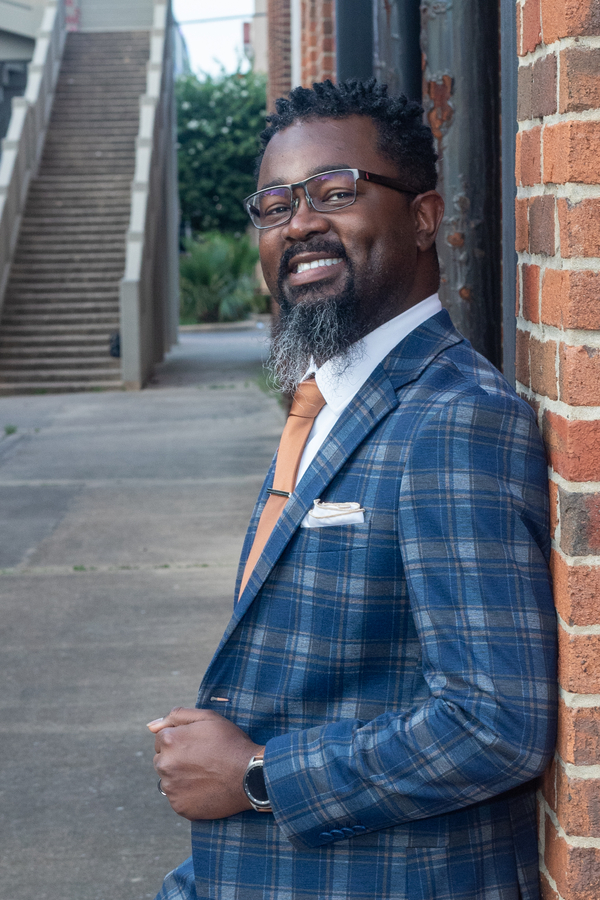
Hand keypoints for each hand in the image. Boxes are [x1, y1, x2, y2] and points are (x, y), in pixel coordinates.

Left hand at [148, 707, 263, 819]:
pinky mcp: (179, 806)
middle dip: (176, 758)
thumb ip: (177, 715)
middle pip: (162, 759)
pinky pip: (177, 797)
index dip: (181, 739)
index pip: (161, 739)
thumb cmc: (230, 742)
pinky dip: (187, 793)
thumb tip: (151, 725)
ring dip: (180, 776)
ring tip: (205, 774)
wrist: (250, 775)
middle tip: (202, 759)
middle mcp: (164, 765)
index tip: (198, 744)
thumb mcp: (208, 718)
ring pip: (168, 779)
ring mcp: (171, 788)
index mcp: (169, 741)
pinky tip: (205, 787)